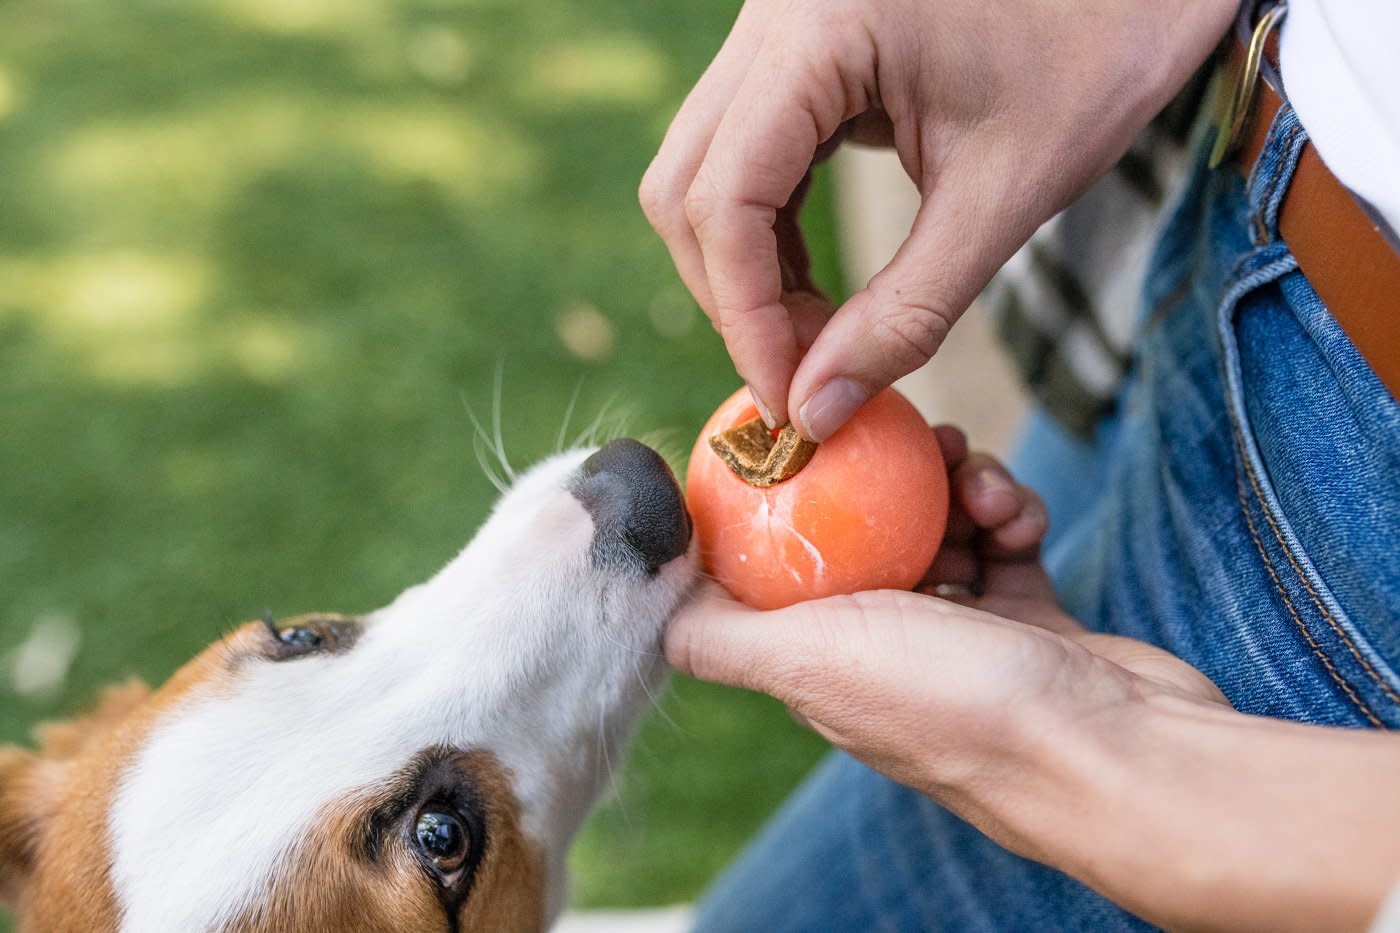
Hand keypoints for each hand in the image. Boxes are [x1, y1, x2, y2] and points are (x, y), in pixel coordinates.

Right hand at [641, 0, 1235, 438]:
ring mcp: (776, 26)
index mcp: (819, 28)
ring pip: (702, 173)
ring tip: (817, 342)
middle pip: (685, 186)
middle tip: (801, 379)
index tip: (790, 405)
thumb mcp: (1005, 195)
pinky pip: (744, 156)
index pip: (725, 200)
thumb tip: (815, 410)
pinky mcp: (796, 49)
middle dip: (733, 298)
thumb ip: (906, 313)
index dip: (746, 318)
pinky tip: (818, 290)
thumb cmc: (1100, 53)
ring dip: (745, 271)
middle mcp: (772, 13)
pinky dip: (769, 235)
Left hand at [665, 432, 1224, 852]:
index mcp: (820, 662)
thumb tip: (655, 601)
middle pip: (859, 534)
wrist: (1116, 753)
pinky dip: (1009, 514)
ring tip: (979, 478)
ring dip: (955, 488)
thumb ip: (722, 635)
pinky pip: (1002, 540)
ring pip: (935, 525)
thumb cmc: (959, 706)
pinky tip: (1020, 514)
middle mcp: (881, 651)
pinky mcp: (1026, 621)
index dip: (782, 501)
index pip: (779, 565)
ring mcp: (958, 637)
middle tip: (914, 439)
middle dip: (880, 480)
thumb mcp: (813, 659)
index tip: (801, 439)